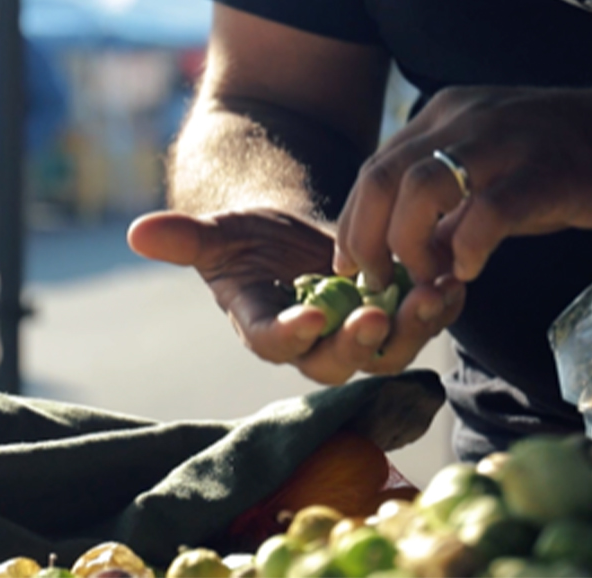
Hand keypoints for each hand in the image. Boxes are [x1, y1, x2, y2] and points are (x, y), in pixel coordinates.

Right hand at [127, 209, 463, 383]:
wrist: (286, 241)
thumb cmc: (244, 239)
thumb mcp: (216, 233)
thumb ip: (184, 238)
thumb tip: (136, 231)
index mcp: (264, 327)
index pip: (274, 344)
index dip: (291, 335)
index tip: (308, 317)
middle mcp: (312, 345)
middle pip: (340, 360)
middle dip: (361, 341)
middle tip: (379, 315)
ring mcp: (354, 335)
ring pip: (388, 350)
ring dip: (412, 328)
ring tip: (433, 295)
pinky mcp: (391, 317)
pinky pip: (418, 324)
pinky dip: (438, 307)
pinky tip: (454, 281)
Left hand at [333, 85, 591, 287]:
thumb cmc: (569, 161)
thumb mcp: (492, 173)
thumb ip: (446, 203)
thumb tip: (403, 253)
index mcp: (445, 116)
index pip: (374, 168)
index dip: (355, 223)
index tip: (355, 268)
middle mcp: (464, 119)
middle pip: (381, 178)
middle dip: (366, 240)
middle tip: (378, 285)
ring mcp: (504, 141)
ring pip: (420, 190)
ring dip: (410, 246)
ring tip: (427, 280)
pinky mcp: (545, 171)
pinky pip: (487, 212)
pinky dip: (467, 248)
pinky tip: (471, 271)